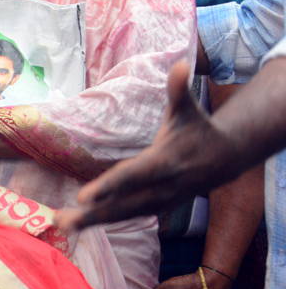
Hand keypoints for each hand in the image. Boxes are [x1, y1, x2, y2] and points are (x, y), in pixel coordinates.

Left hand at [58, 61, 243, 230]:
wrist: (226, 160)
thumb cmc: (198, 130)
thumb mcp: (189, 109)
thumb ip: (178, 90)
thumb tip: (180, 64)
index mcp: (165, 162)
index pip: (133, 177)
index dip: (109, 187)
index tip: (83, 197)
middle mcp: (161, 187)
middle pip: (123, 203)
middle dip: (93, 214)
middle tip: (62, 221)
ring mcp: (160, 202)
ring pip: (123, 214)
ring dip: (93, 221)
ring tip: (62, 224)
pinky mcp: (156, 208)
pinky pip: (126, 216)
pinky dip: (103, 221)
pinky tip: (78, 223)